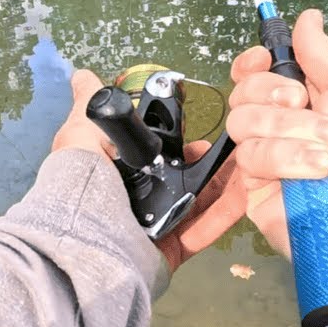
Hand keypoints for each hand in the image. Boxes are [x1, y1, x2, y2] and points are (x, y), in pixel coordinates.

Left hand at [52, 69, 245, 271]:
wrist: (87, 242)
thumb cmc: (83, 184)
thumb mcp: (79, 136)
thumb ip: (88, 107)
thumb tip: (83, 75)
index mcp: (114, 175)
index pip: (152, 156)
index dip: (177, 145)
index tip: (197, 133)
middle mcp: (134, 201)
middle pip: (180, 180)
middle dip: (208, 164)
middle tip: (232, 147)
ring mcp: (154, 227)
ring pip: (197, 204)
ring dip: (224, 185)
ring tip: (248, 166)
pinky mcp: (171, 251)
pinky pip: (203, 232)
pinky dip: (224, 216)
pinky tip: (244, 194)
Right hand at [226, 9, 327, 256]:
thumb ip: (322, 52)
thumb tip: (307, 15)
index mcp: (298, 99)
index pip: (251, 74)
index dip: (250, 65)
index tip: (265, 61)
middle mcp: (275, 125)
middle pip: (242, 94)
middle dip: (275, 96)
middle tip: (307, 105)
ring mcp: (262, 157)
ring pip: (242, 124)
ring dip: (288, 131)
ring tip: (327, 151)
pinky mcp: (252, 189)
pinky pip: (248, 158)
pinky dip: (284, 158)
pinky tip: (315, 170)